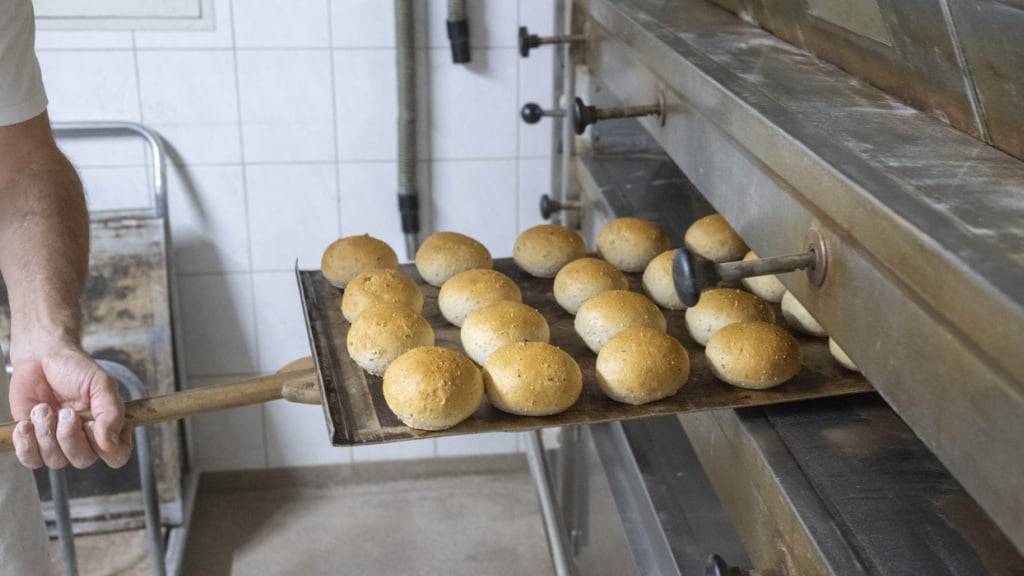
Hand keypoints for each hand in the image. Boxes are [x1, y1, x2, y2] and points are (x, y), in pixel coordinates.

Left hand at [9, 341, 130, 469]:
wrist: (40, 358)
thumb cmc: (74, 368)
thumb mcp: (101, 384)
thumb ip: (111, 412)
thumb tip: (109, 442)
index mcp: (109, 427)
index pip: (116, 456)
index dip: (104, 447)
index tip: (91, 424)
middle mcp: (86, 440)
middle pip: (83, 460)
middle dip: (69, 436)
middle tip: (66, 411)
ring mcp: (59, 443)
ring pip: (56, 461)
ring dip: (46, 433)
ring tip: (44, 408)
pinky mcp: (34, 443)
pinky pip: (31, 460)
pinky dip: (26, 443)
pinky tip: (26, 423)